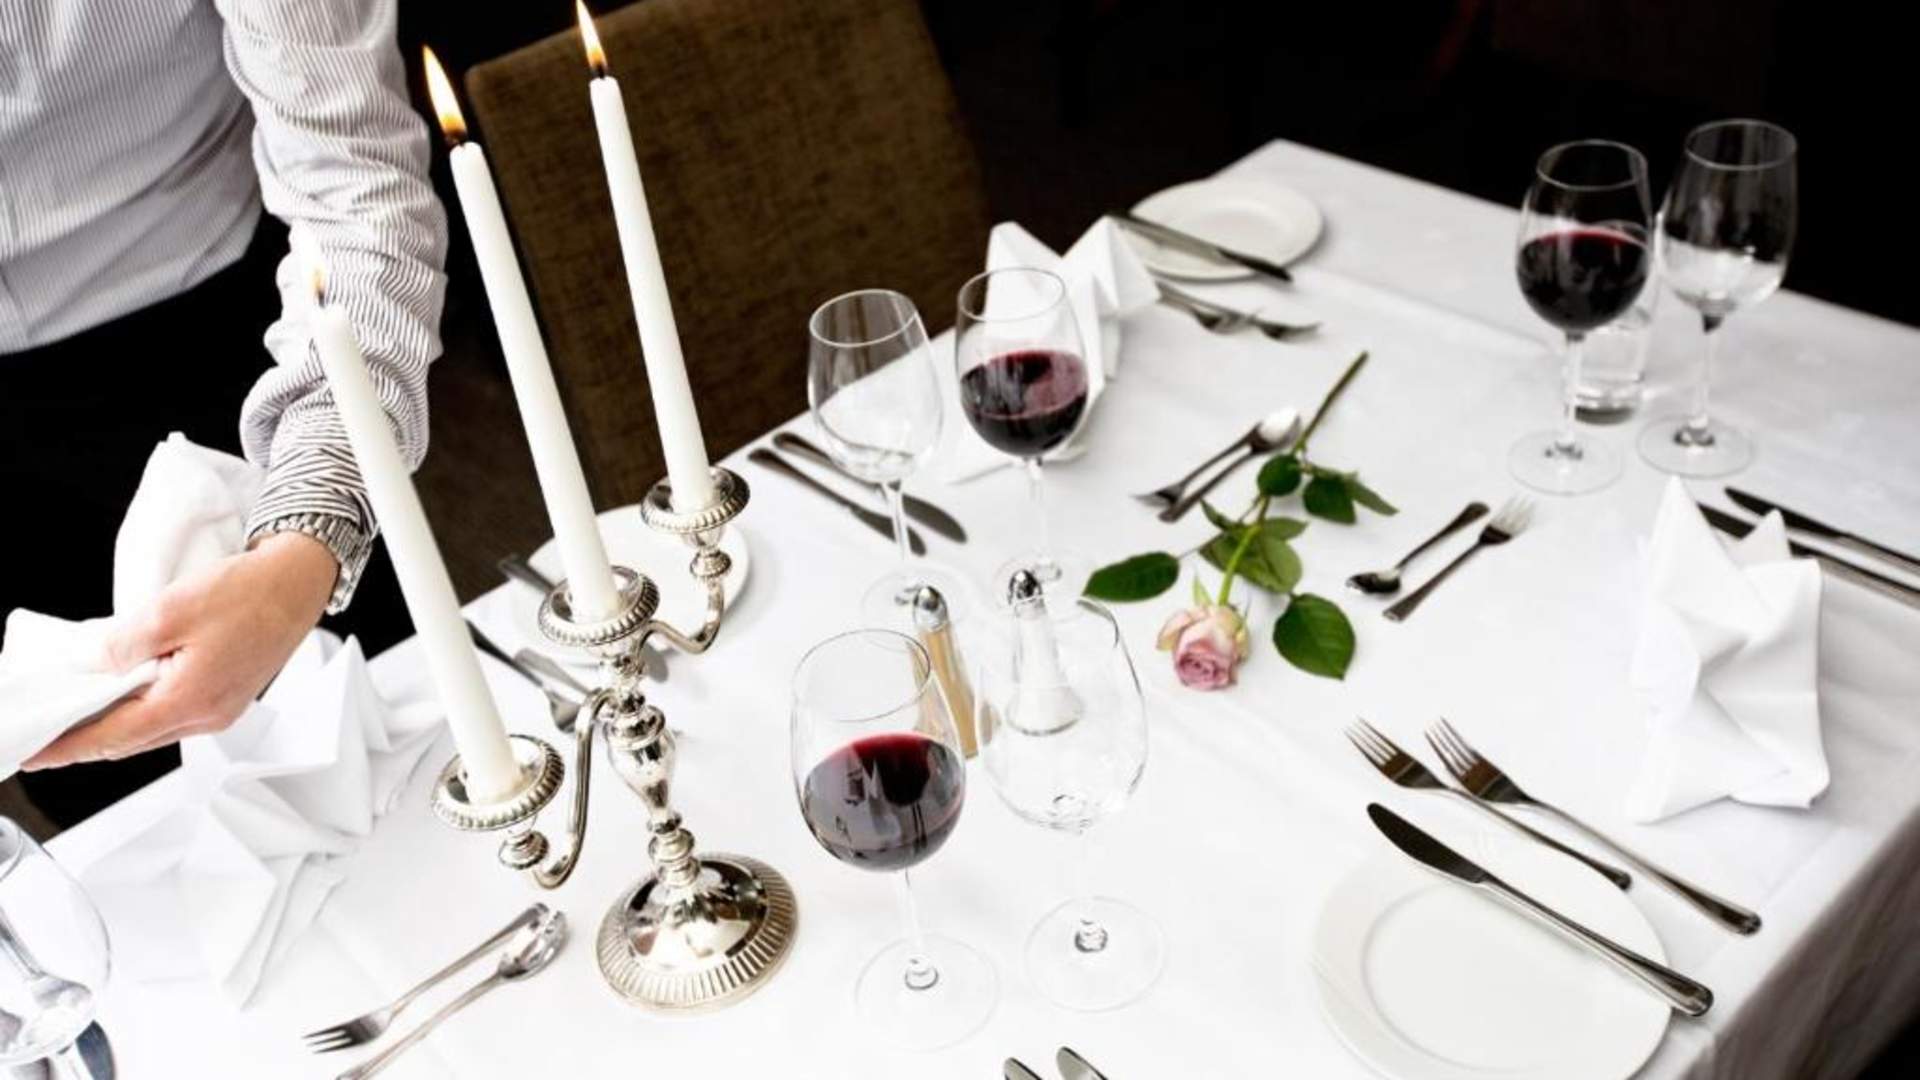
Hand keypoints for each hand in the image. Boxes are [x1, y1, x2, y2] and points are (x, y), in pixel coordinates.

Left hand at [25, 533, 337, 768]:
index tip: (33, 754)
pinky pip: (174, 715)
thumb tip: (99, 665)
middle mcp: (207, 716)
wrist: (298, 582)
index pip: (112, 737)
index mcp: (190, 701)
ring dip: (113, 726)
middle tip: (46, 738)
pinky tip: (125, 692)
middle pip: (131, 742)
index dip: (66, 747)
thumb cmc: (248, 593)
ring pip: (152, 730)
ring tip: (77, 714)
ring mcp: (221, 709)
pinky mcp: (228, 696)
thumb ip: (123, 645)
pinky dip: (142, 710)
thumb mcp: (169, 610)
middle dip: (85, 742)